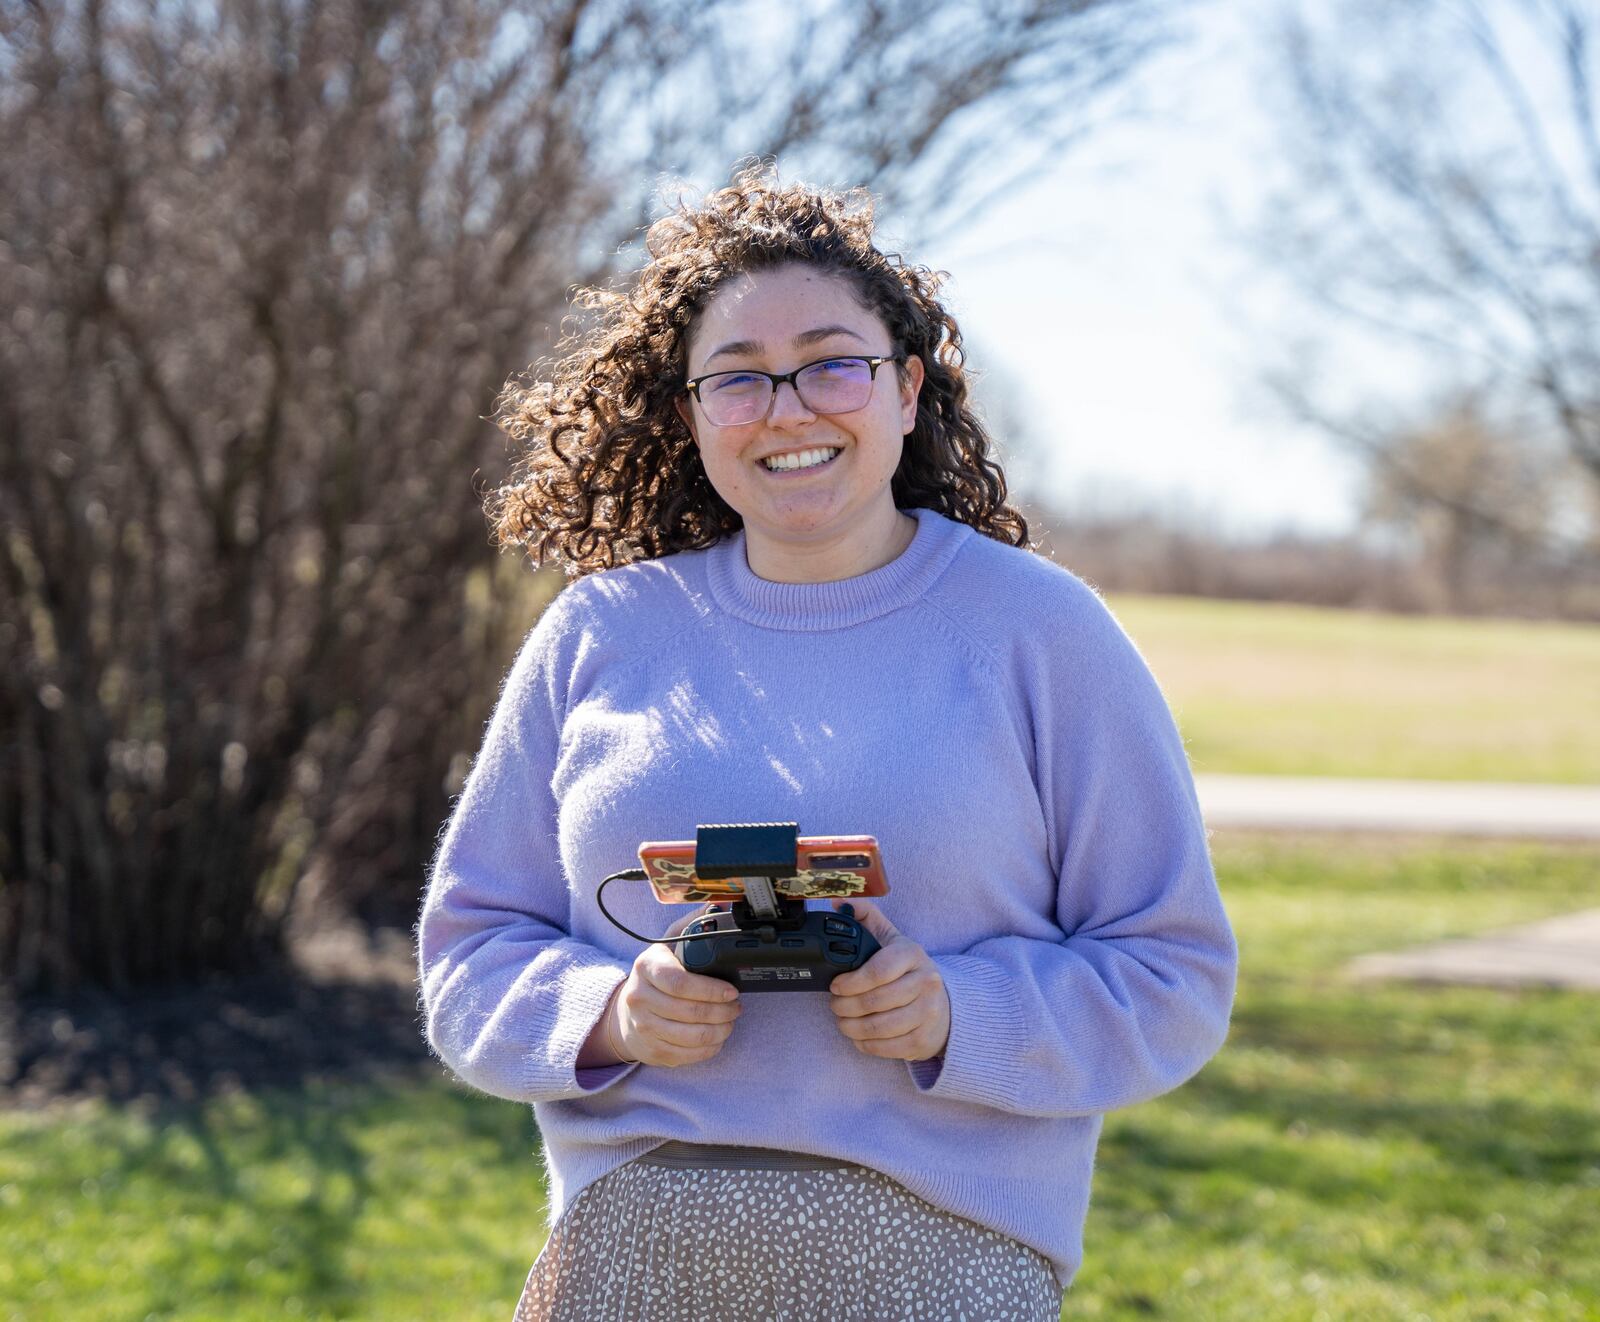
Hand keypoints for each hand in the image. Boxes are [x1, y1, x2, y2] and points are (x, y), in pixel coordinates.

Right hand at [608, 908, 742, 1067]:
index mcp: (646, 967)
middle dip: (723, 1011)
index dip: (711, 990)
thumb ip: (691, 926)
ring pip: (691, 1037)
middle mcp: (639, 998)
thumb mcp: (667, 945)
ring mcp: (643, 1027)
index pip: (679, 982)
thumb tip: (717, 906)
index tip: (732, 991)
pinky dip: (709, 1048)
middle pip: (690, 1012)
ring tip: (730, 1021)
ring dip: (720, 1031)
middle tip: (737, 1007)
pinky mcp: (650, 1050)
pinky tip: (717, 1038)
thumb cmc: (655, 975)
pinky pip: (687, 1055)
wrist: (626, 1011)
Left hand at [827, 899, 949, 1061]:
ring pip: (879, 1027)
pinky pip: (888, 1048)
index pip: (879, 970)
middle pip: (875, 1001)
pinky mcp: (924, 1040)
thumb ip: (866, 917)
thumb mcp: (892, 939)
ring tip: (843, 1022)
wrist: (943, 1003)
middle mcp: (925, 983)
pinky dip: (867, 1044)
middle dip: (845, 1006)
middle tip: (836, 1006)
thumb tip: (839, 903)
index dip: (852, 981)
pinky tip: (859, 1037)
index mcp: (913, 955)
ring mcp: (928, 1014)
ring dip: (852, 1028)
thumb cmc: (908, 970)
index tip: (836, 986)